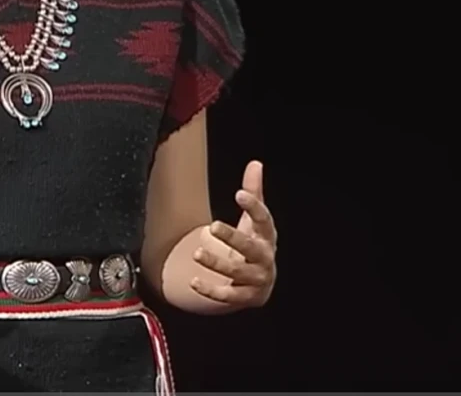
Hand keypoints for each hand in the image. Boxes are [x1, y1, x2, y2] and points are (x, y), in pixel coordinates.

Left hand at [190, 160, 277, 308]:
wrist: (259, 283)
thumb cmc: (254, 243)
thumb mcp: (254, 221)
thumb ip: (254, 193)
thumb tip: (255, 163)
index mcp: (267, 236)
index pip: (264, 220)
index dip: (254, 207)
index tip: (239, 194)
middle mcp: (265, 258)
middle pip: (250, 248)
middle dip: (232, 238)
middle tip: (212, 226)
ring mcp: (256, 279)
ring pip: (236, 273)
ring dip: (216, 263)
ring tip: (197, 253)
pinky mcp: (244, 297)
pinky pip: (227, 296)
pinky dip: (210, 290)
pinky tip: (193, 281)